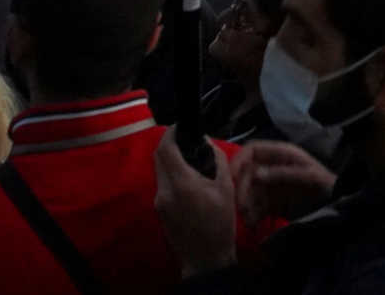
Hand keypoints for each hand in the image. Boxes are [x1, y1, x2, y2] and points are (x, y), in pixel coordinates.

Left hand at [152, 133, 241, 274]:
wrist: (205, 258)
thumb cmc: (220, 223)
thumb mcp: (226, 188)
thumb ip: (216, 159)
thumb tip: (206, 142)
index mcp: (181, 183)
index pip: (166, 148)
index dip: (171, 132)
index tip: (181, 126)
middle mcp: (163, 190)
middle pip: (158, 157)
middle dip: (169, 144)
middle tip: (186, 139)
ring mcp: (158, 202)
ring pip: (159, 170)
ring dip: (170, 160)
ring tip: (190, 160)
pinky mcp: (158, 210)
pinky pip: (162, 184)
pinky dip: (171, 175)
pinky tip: (188, 180)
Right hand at [231, 137, 337, 222]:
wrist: (337, 204)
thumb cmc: (325, 184)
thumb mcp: (307, 176)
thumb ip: (282, 174)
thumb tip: (255, 174)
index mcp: (281, 154)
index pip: (252, 151)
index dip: (239, 160)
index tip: (230, 177)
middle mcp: (272, 168)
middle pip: (247, 174)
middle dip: (242, 190)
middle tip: (242, 207)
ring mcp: (271, 186)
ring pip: (249, 192)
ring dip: (245, 206)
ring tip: (248, 220)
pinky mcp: (272, 203)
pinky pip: (256, 208)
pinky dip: (252, 216)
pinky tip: (253, 225)